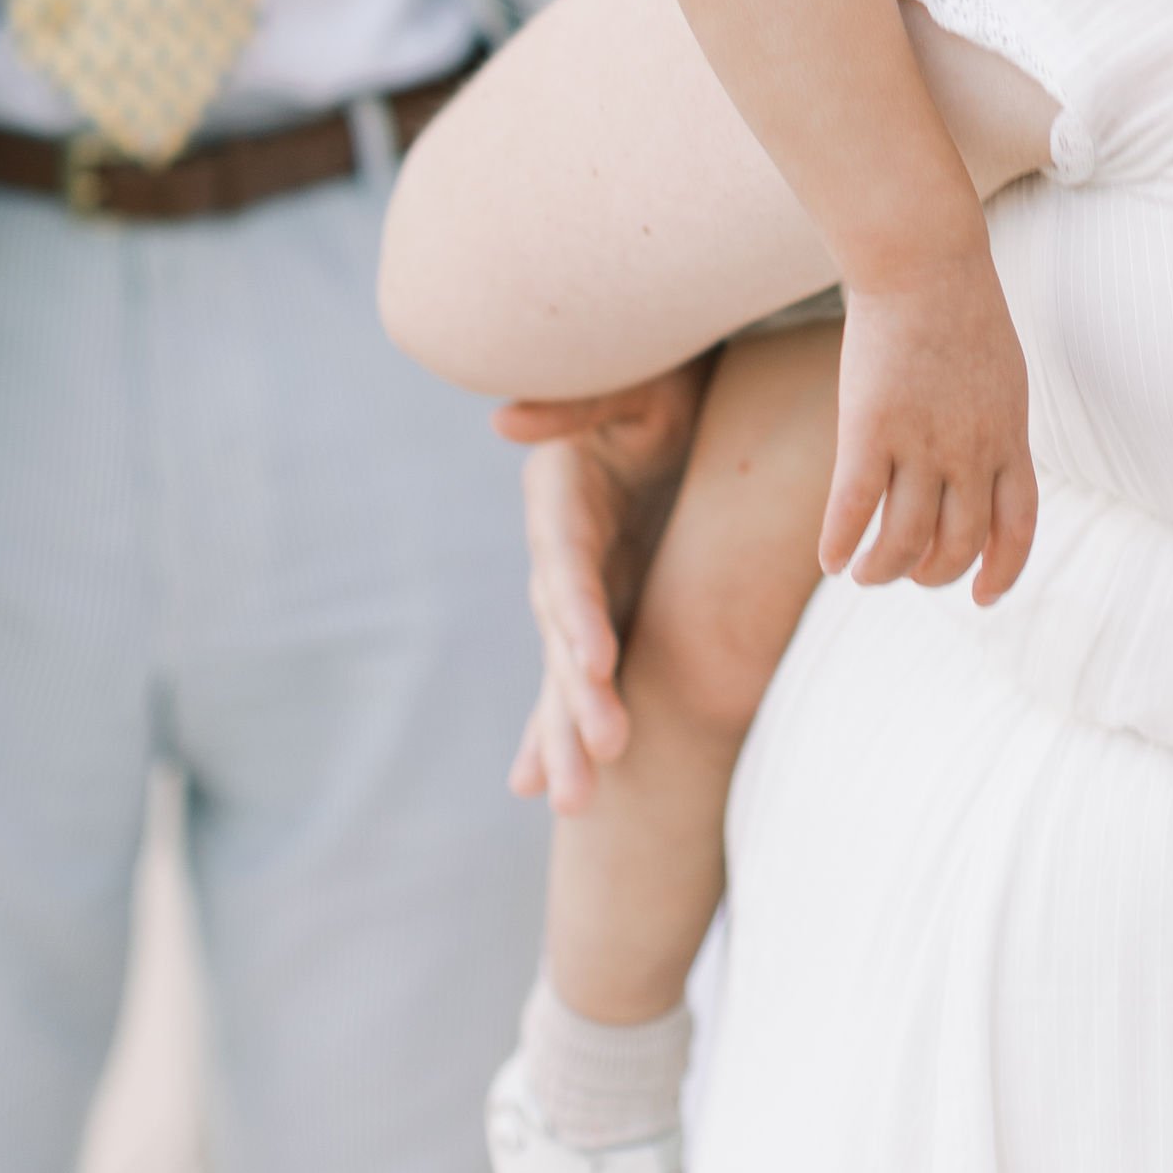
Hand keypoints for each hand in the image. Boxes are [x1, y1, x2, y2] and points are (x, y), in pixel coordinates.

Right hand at [496, 363, 705, 813]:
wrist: (669, 380)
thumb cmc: (654, 371)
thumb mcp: (625, 377)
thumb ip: (572, 401)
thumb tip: (503, 419)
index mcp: (564, 493)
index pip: (568, 563)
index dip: (577, 611)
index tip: (594, 663)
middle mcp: (560, 547)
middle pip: (563, 633)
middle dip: (575, 699)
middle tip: (598, 763)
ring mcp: (577, 579)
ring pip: (567, 667)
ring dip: (568, 730)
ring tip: (574, 801)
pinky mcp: (598, 598)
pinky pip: (575, 669)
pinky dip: (557, 722)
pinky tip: (538, 783)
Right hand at [822, 243, 1037, 605]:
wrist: (924, 261)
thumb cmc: (962, 311)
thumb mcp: (1003, 378)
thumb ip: (997, 431)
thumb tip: (987, 474)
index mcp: (1009, 438)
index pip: (1017, 530)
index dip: (1002, 573)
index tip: (982, 597)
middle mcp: (970, 451)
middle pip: (957, 546)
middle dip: (932, 574)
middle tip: (907, 571)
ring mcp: (920, 442)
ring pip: (904, 543)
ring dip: (882, 572)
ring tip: (864, 573)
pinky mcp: (869, 428)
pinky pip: (852, 510)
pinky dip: (839, 545)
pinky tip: (830, 558)